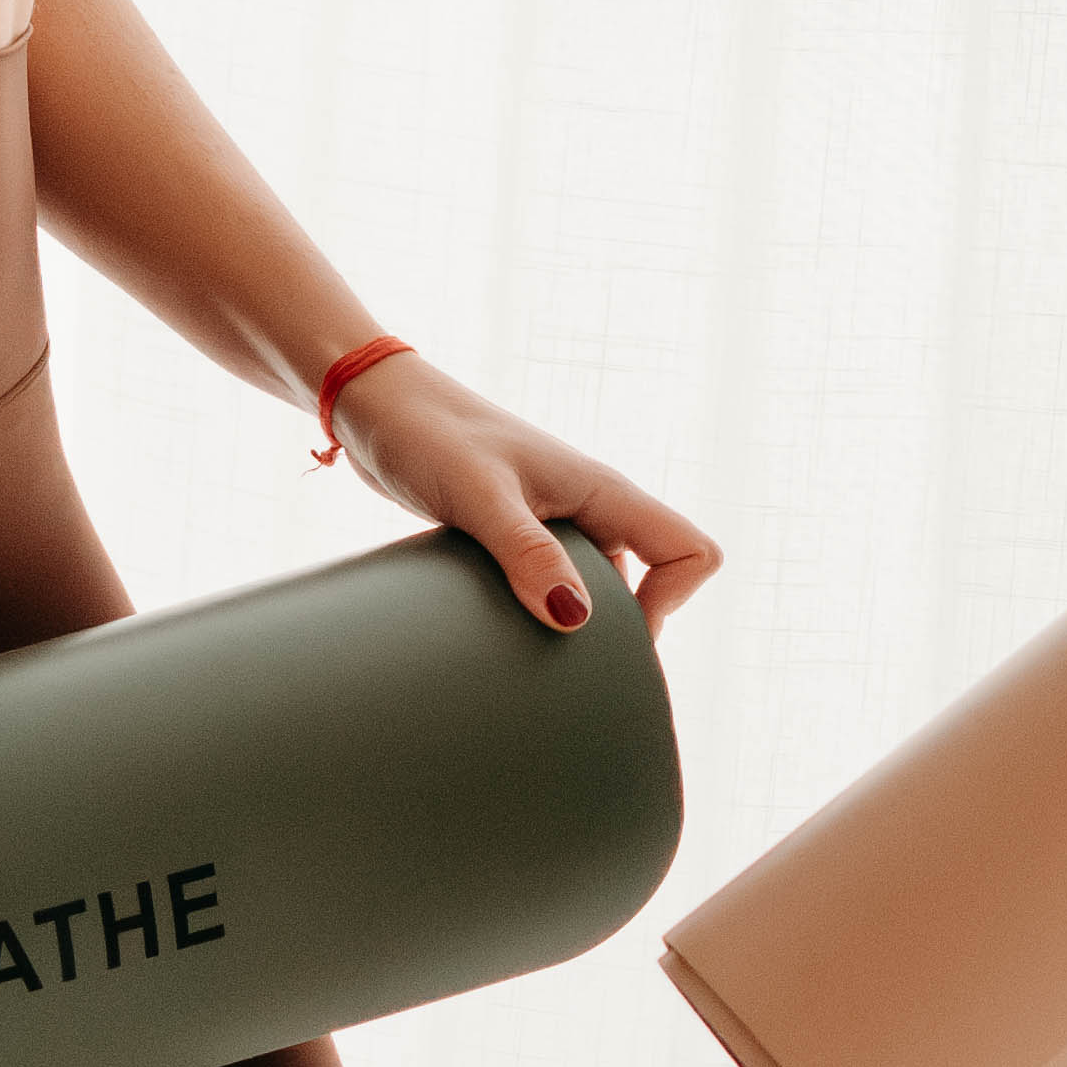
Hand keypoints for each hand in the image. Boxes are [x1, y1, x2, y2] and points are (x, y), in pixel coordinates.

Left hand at [331, 357, 723, 644]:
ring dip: (574, 619)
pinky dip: (538, 609)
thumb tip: (574, 619)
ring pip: (599, 584)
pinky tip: (495, 626)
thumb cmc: (429, 435)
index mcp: (601, 492)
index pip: (690, 550)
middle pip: (648, 580)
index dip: (671, 599)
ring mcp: (556, 521)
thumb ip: (527, 554)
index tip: (608, 631)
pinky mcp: (519, 533)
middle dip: (618, 628)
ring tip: (523, 647)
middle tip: (560, 660)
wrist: (376, 405)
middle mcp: (590, 507)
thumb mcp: (480, 497)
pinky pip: (555, 580)